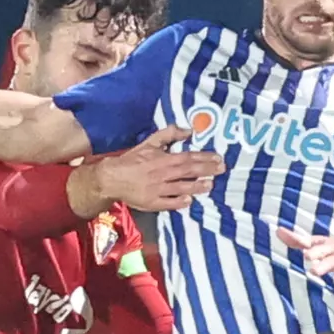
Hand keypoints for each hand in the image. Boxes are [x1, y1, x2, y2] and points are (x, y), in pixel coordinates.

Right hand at [84, 126, 223, 212]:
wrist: (112, 177)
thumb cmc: (132, 160)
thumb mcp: (149, 143)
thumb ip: (168, 134)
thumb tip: (188, 130)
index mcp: (162, 159)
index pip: (187, 157)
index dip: (203, 157)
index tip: (218, 157)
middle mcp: (162, 174)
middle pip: (187, 171)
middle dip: (206, 170)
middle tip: (221, 169)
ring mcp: (157, 189)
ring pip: (180, 187)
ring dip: (196, 186)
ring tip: (210, 185)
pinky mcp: (151, 202)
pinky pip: (167, 203)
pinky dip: (178, 202)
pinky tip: (189, 201)